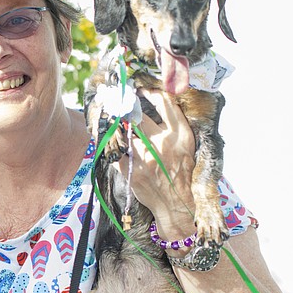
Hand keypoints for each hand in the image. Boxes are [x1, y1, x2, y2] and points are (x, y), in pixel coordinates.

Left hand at [117, 89, 196, 226]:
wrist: (174, 202)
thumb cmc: (180, 171)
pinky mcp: (130, 168)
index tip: (141, 90)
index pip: (164, 103)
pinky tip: (107, 135)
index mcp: (180, 135)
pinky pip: (114, 148)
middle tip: (118, 99)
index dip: (150, 92)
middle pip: (138, 116)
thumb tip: (156, 98)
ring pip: (123, 131)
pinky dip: (110, 141)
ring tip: (109, 115)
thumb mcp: (186, 145)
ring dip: (115, 124)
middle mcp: (162, 143)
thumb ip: (175, 123)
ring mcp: (145, 156)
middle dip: (127, 107)